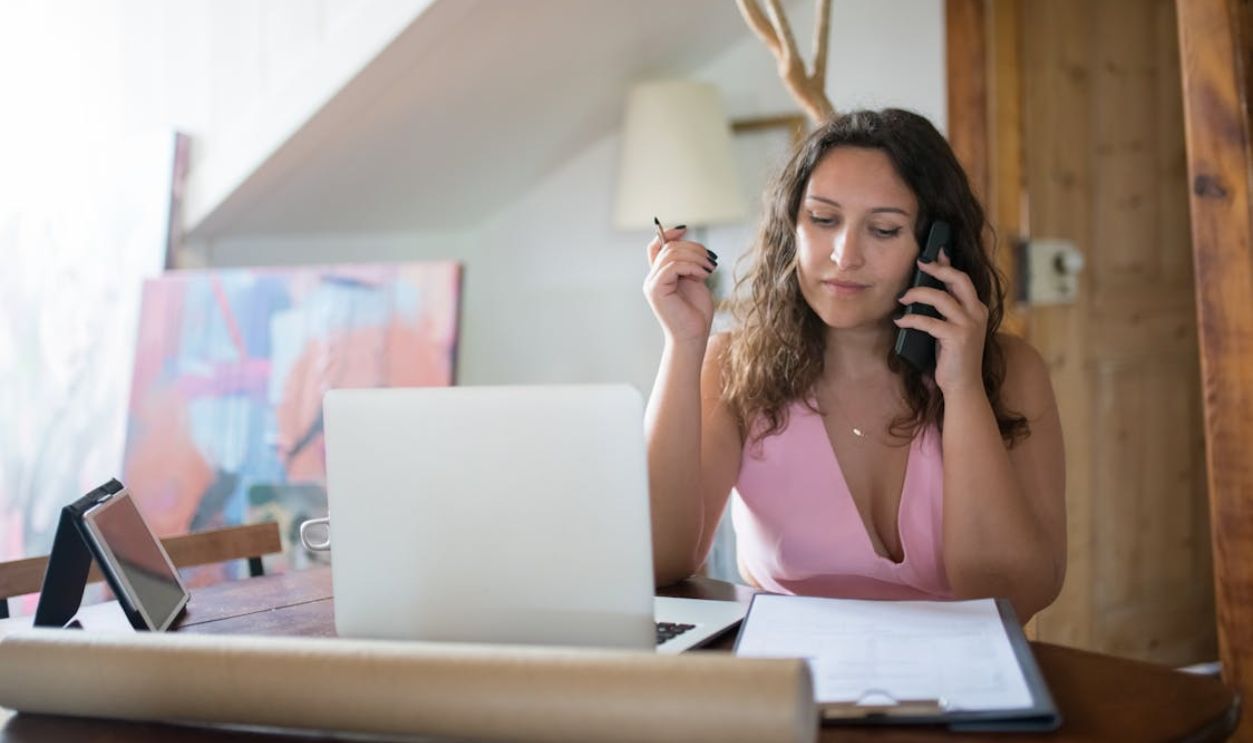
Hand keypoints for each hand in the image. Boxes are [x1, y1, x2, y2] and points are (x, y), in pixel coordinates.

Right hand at [642, 226, 718, 345]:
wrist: (693, 337)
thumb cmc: (696, 313)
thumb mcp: (695, 280)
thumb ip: (689, 263)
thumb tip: (691, 244)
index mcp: (660, 275)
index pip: (656, 245)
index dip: (668, 233)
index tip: (685, 230)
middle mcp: (652, 278)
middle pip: (668, 247)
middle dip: (693, 248)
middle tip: (711, 260)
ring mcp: (652, 284)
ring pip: (671, 254)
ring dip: (696, 257)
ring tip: (710, 269)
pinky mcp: (656, 289)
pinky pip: (673, 266)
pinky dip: (692, 266)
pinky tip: (704, 274)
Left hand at [893, 249, 988, 395]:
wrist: (963, 386)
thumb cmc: (952, 358)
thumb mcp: (950, 329)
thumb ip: (944, 311)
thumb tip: (925, 291)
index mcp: (977, 309)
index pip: (962, 279)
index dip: (948, 264)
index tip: (935, 252)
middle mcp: (977, 313)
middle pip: (958, 280)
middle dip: (937, 269)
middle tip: (919, 263)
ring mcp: (969, 325)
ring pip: (941, 298)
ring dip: (918, 294)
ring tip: (902, 298)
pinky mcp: (957, 338)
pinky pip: (929, 322)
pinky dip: (911, 320)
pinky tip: (899, 322)